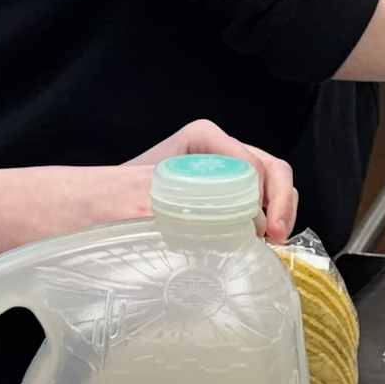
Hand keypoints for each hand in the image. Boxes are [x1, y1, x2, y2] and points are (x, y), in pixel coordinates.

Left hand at [116, 119, 298, 242]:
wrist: (102, 208)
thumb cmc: (117, 199)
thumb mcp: (139, 197)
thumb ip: (169, 205)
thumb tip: (205, 227)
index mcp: (202, 139)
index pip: (246, 159)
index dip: (257, 191)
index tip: (254, 224)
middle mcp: (222, 150)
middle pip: (269, 167)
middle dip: (279, 200)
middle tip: (274, 235)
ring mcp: (231, 172)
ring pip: (274, 182)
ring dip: (282, 211)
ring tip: (274, 242)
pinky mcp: (233, 194)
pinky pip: (266, 200)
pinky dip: (273, 219)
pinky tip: (265, 243)